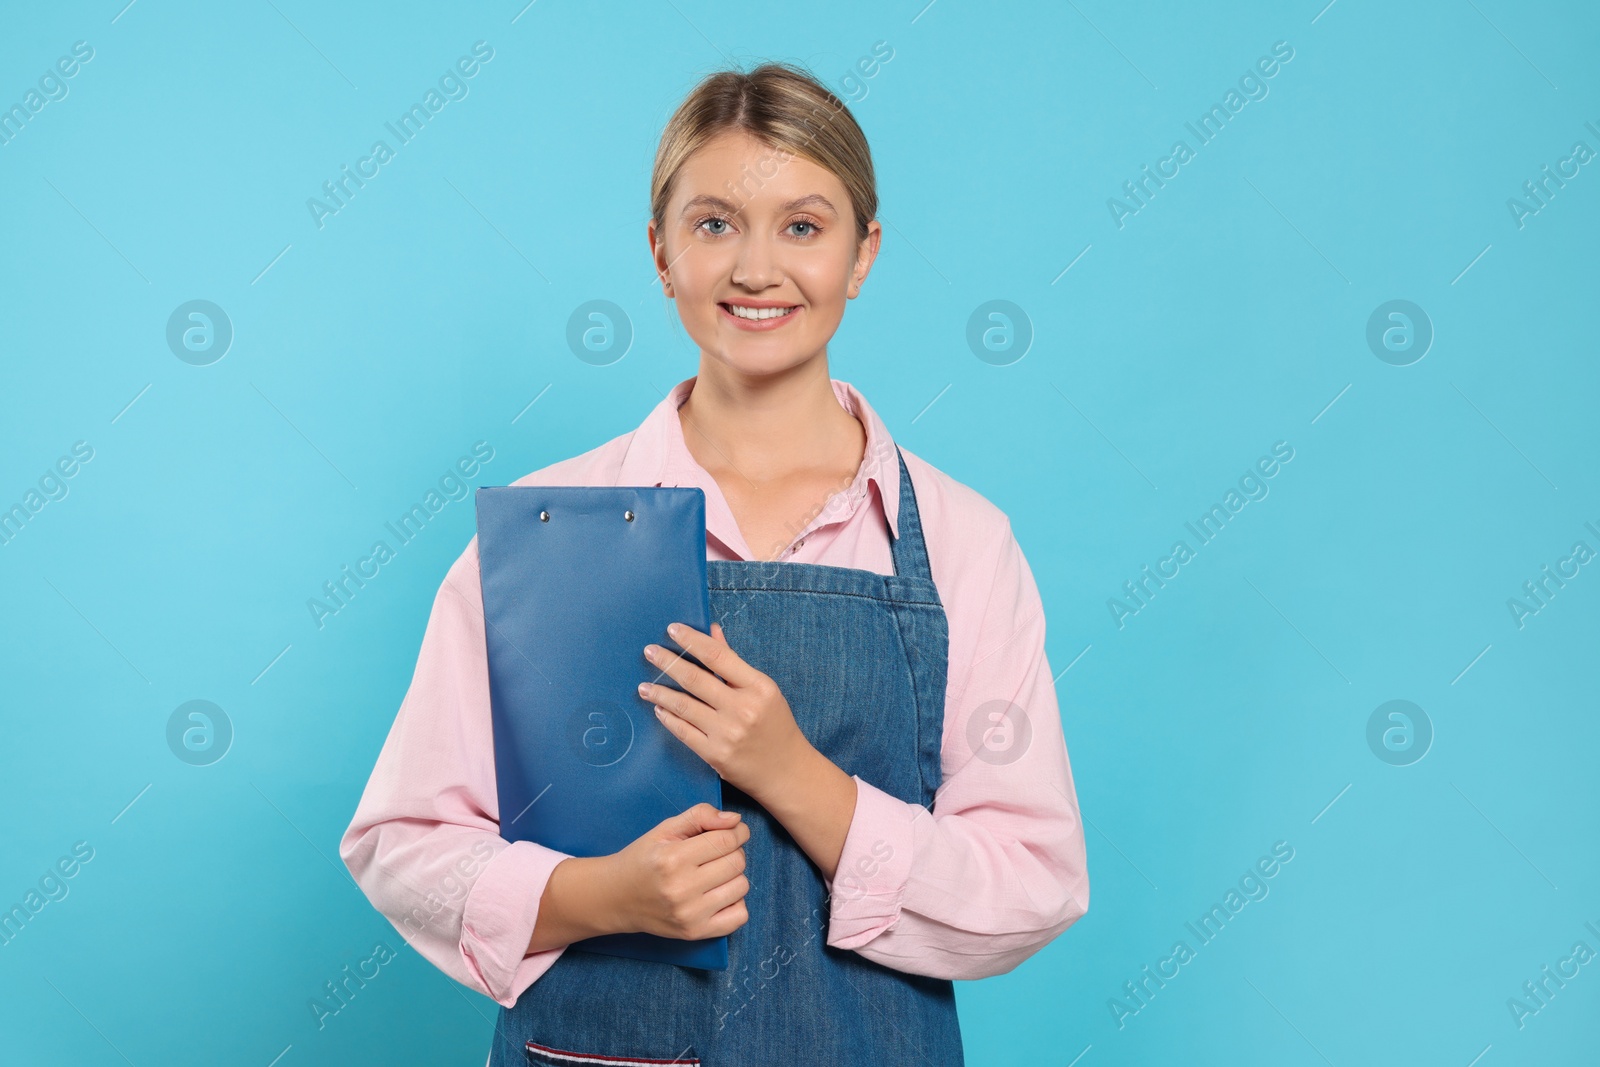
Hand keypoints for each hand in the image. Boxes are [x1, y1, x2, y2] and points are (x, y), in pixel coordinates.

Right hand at [608, 803, 749, 940]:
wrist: (616, 897)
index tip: (732, 832)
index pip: (727, 841)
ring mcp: (690, 914)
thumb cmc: (643, 859)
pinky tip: (718, 895)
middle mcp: (682, 889)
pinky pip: (739, 917)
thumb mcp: (665, 829)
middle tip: (715, 853)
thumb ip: (700, 815)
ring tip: (714, 874)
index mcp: (674, 858)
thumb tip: (735, 820)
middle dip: (733, 852)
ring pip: (741, 887)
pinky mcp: (695, 933)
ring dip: (734, 877)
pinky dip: (735, 903)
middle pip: (737, 863)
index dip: (737, 832)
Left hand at [641, 621, 812, 798]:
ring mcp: (727, 733)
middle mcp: (743, 709)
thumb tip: (712, 631)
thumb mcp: (763, 690)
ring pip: (684, 706)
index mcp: (758, 687)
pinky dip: (668, 718)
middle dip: (668, 663)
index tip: (673, 629)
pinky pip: (683, 731)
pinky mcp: (715, 755)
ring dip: (660, 693)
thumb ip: (734, 662)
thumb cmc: (775, 726)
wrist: (786, 771)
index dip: (692, 640)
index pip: (718, 656)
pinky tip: (659, 708)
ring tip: (644, 685)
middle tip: (649, 652)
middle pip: (695, 679)